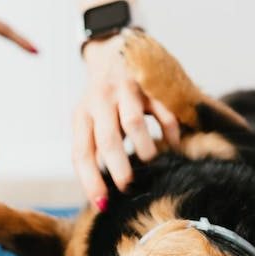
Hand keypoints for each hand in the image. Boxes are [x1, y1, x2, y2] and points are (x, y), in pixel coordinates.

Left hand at [72, 36, 181, 209]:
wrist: (112, 50)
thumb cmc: (101, 100)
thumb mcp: (89, 120)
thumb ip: (94, 148)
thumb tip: (101, 196)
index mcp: (81, 115)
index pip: (81, 152)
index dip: (90, 180)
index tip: (102, 204)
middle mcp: (99, 102)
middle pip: (107, 138)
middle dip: (118, 167)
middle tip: (129, 187)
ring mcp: (124, 90)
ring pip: (133, 122)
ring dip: (144, 148)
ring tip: (151, 164)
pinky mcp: (148, 83)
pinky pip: (161, 109)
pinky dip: (169, 130)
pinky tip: (173, 145)